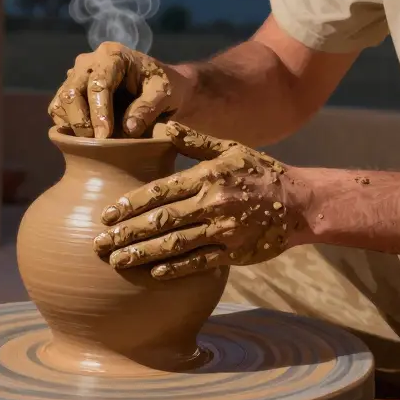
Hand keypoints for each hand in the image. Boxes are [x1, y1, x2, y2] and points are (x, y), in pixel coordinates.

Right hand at [48, 41, 187, 137]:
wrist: (158, 86)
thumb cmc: (163, 85)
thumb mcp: (164, 93)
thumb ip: (148, 108)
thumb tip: (128, 129)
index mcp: (113, 56)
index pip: (98, 83)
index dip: (99, 112)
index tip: (104, 136)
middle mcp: (88, 63)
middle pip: (71, 92)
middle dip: (81, 121)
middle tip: (98, 143)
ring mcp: (76, 77)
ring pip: (61, 102)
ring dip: (73, 126)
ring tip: (94, 143)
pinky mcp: (71, 93)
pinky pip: (59, 110)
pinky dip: (68, 127)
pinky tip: (86, 138)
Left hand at [93, 122, 309, 279]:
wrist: (301, 202)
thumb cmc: (260, 172)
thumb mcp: (229, 148)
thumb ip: (194, 141)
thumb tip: (162, 125)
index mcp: (207, 177)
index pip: (160, 190)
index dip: (130, 204)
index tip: (106, 215)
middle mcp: (212, 204)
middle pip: (161, 221)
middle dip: (126, 233)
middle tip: (99, 244)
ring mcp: (223, 231)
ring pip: (175, 245)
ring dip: (142, 255)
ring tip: (116, 261)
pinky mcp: (234, 253)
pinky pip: (198, 263)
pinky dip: (174, 269)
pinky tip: (152, 274)